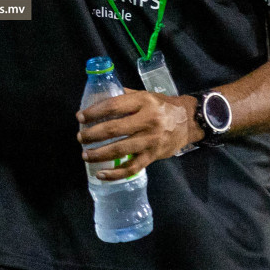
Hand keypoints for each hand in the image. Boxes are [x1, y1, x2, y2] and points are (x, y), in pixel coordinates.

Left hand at [77, 89, 200, 181]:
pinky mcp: (153, 156)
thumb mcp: (145, 95)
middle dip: (93, 135)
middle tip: (80, 138)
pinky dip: (115, 173)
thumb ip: (124, 96)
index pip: (113, 106)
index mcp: (143, 102)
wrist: (189, 121)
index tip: (80, 117)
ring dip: (99, 154)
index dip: (94, 112)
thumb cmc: (162, 106)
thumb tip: (99, 98)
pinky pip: (132, 167)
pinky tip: (102, 174)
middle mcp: (147, 120)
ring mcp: (151, 140)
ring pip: (120, 150)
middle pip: (114, 129)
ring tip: (85, 155)